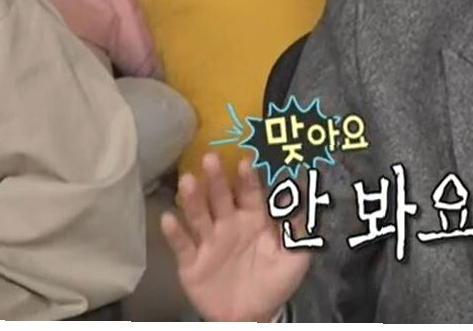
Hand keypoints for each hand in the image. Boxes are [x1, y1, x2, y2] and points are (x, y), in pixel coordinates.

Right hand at [161, 153, 311, 321]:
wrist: (251, 316)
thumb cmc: (274, 282)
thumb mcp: (295, 257)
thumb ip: (298, 230)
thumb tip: (303, 200)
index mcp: (253, 219)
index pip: (249, 193)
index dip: (247, 178)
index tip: (244, 161)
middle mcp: (228, 224)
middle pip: (220, 197)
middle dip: (216, 178)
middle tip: (210, 158)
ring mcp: (208, 242)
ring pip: (199, 215)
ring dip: (192, 198)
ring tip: (187, 180)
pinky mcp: (191, 263)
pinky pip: (183, 246)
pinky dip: (175, 233)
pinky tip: (169, 218)